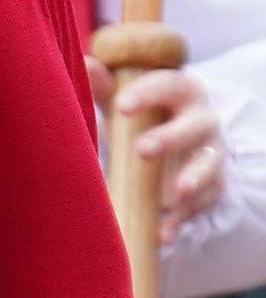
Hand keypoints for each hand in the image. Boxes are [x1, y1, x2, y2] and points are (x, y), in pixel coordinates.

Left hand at [85, 60, 222, 242]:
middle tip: (142, 150)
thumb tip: (85, 65)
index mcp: (181, 89)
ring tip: (176, 193)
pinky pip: (202, 203)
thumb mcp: (124, 96)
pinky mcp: (212, 186)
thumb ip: (104, 85)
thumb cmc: (143, 111)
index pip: (169, 84)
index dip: (148, 93)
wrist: (177, 138)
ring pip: (208, 165)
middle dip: (171, 138)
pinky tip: (163, 232)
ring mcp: (210, 154)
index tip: (121, 106)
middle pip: (195, 127)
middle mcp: (202, 119)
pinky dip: (182, 218)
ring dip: (193, 179)